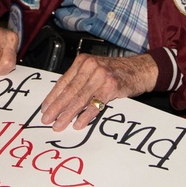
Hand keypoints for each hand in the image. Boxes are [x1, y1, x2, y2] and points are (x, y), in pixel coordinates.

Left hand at [40, 54, 157, 131]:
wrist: (140, 69)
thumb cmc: (117, 71)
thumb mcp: (95, 69)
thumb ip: (80, 80)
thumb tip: (61, 99)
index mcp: (83, 62)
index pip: (63, 81)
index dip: (52, 97)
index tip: (45, 108)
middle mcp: (90, 67)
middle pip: (69, 91)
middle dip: (56, 108)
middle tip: (47, 119)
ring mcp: (101, 76)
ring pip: (80, 99)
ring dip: (67, 114)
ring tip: (59, 124)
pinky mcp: (111, 87)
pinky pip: (95, 104)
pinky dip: (85, 116)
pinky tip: (78, 124)